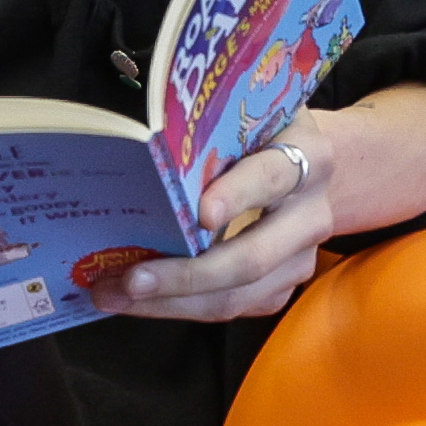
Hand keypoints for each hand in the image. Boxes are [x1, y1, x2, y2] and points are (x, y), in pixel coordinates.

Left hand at [90, 140, 331, 327]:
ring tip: (114, 295)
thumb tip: (142, 157)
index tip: (201, 214)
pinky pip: (231, 308)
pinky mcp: (283, 286)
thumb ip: (213, 135)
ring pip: (238, 296)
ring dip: (172, 301)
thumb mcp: (249, 117)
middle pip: (252, 258)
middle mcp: (311, 215)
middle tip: (131, 280)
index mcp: (308, 158)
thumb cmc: (262, 134)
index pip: (272, 177)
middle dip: (187, 275)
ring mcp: (300, 258)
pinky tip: (136, 299)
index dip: (238, 196)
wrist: (311, 167)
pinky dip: (179, 306)